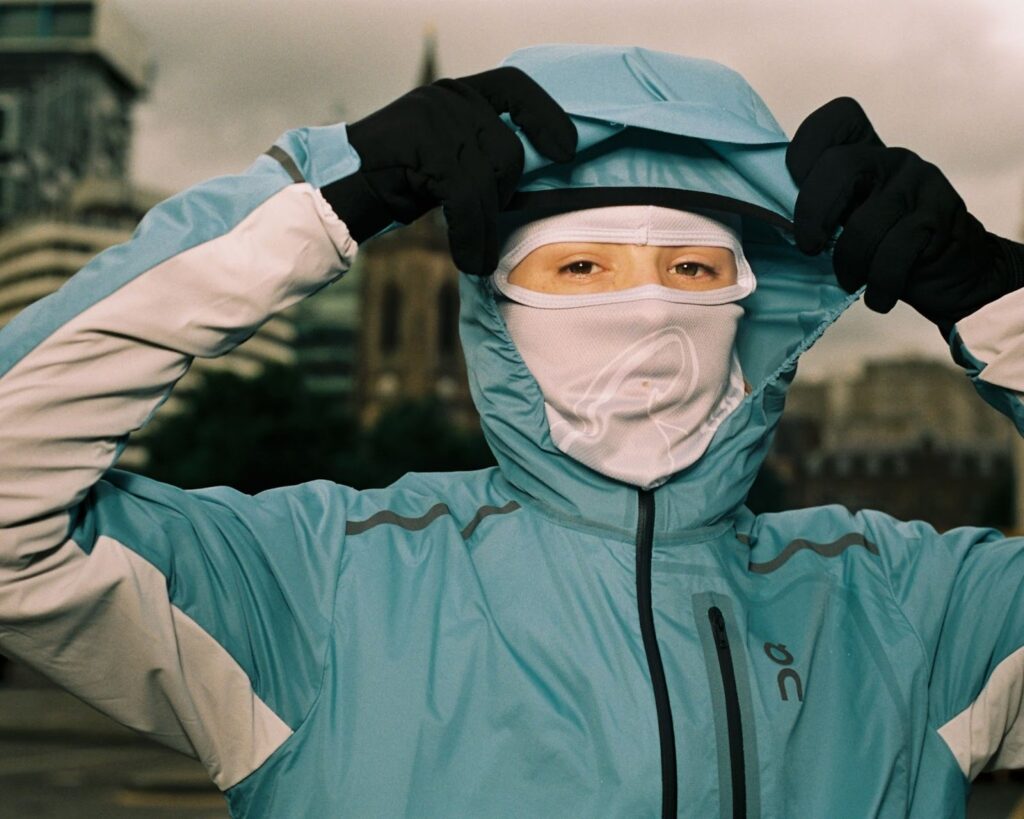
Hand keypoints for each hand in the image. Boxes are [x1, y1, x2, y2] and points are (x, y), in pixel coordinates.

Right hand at [321, 66, 576, 275]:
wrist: (339, 190)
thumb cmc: (397, 180)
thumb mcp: (447, 156)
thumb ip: (482, 151)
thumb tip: (532, 172)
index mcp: (456, 93)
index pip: (513, 87)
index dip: (545, 116)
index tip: (566, 150)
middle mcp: (448, 97)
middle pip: (508, 151)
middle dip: (503, 196)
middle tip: (483, 226)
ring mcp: (434, 118)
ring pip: (489, 180)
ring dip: (484, 227)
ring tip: (477, 257)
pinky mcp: (424, 145)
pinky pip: (466, 197)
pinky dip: (471, 235)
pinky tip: (469, 259)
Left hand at [786, 97, 1023, 333]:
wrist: (958, 270)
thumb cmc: (887, 246)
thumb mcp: (850, 217)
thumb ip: (821, 205)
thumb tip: (767, 214)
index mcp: (866, 152)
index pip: (836, 119)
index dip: (806, 149)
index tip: (795, 186)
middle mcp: (893, 160)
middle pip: (841, 166)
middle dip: (814, 214)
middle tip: (811, 248)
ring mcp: (919, 185)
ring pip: (866, 222)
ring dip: (849, 262)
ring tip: (851, 280)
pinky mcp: (938, 218)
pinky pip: (896, 252)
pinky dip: (880, 284)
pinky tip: (878, 297)